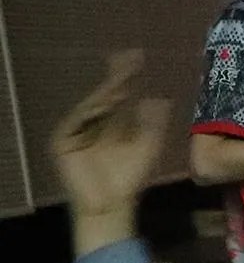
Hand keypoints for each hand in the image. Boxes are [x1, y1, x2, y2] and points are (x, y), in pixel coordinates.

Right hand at [50, 50, 169, 222]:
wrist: (112, 205)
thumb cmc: (129, 179)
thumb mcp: (148, 148)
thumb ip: (154, 124)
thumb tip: (161, 98)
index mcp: (111, 122)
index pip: (119, 94)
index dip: (127, 77)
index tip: (138, 57)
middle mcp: (92, 122)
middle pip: (105, 95)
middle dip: (117, 78)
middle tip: (130, 58)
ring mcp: (76, 130)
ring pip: (92, 105)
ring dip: (107, 92)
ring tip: (123, 80)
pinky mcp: (64, 141)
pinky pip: (78, 121)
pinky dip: (91, 111)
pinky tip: (106, 102)